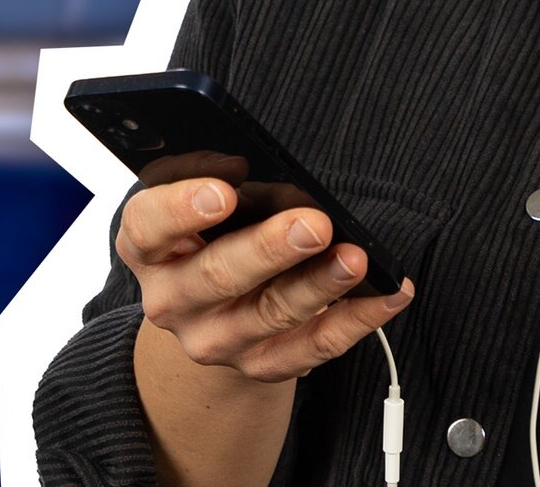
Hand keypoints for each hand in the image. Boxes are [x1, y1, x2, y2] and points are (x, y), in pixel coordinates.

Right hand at [118, 165, 414, 385]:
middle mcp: (172, 299)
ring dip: (320, 285)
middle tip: (316, 223)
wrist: (211, 310)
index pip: (149, 226)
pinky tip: (390, 292)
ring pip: (269, 315)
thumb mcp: (206, 198)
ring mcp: (214, 337)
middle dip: (270, 248)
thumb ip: (230, 180)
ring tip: (357, 258)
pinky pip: (312, 346)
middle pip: (217, 276)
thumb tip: (284, 176)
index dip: (182, 209)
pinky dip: (357, 319)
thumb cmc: (215, 230)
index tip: (225, 191)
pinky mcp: (258, 364)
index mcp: (150, 245)